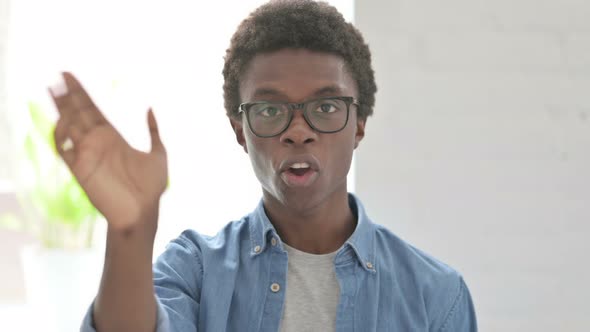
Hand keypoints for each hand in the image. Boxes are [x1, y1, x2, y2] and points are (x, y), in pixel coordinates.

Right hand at [50, 72, 167, 230]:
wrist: (143, 212)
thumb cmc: (151, 187)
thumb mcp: (159, 153)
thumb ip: (154, 131)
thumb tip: (149, 108)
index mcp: (112, 137)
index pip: (91, 109)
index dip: (80, 93)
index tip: (68, 76)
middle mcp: (97, 143)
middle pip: (77, 113)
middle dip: (68, 95)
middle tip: (59, 75)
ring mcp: (87, 155)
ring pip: (68, 127)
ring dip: (60, 109)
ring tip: (55, 90)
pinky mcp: (80, 169)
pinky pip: (64, 149)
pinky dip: (60, 135)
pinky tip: (66, 120)